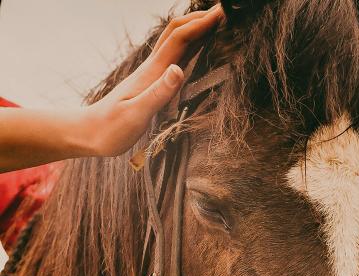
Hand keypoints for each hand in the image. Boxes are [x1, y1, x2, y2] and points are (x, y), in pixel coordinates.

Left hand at [84, 5, 222, 156]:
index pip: (180, 39)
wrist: (89, 133)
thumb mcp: (135, 114)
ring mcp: (152, 73)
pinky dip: (190, 43)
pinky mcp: (152, 81)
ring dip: (195, 27)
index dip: (201, 24)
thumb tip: (179, 69)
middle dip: (199, 18)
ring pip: (175, 40)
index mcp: (152, 72)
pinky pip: (175, 55)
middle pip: (177, 31)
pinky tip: (199, 47)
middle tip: (224, 11)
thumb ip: (158, 92)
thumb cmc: (111, 128)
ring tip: (216, 23)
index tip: (223, 13)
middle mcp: (153, 67)